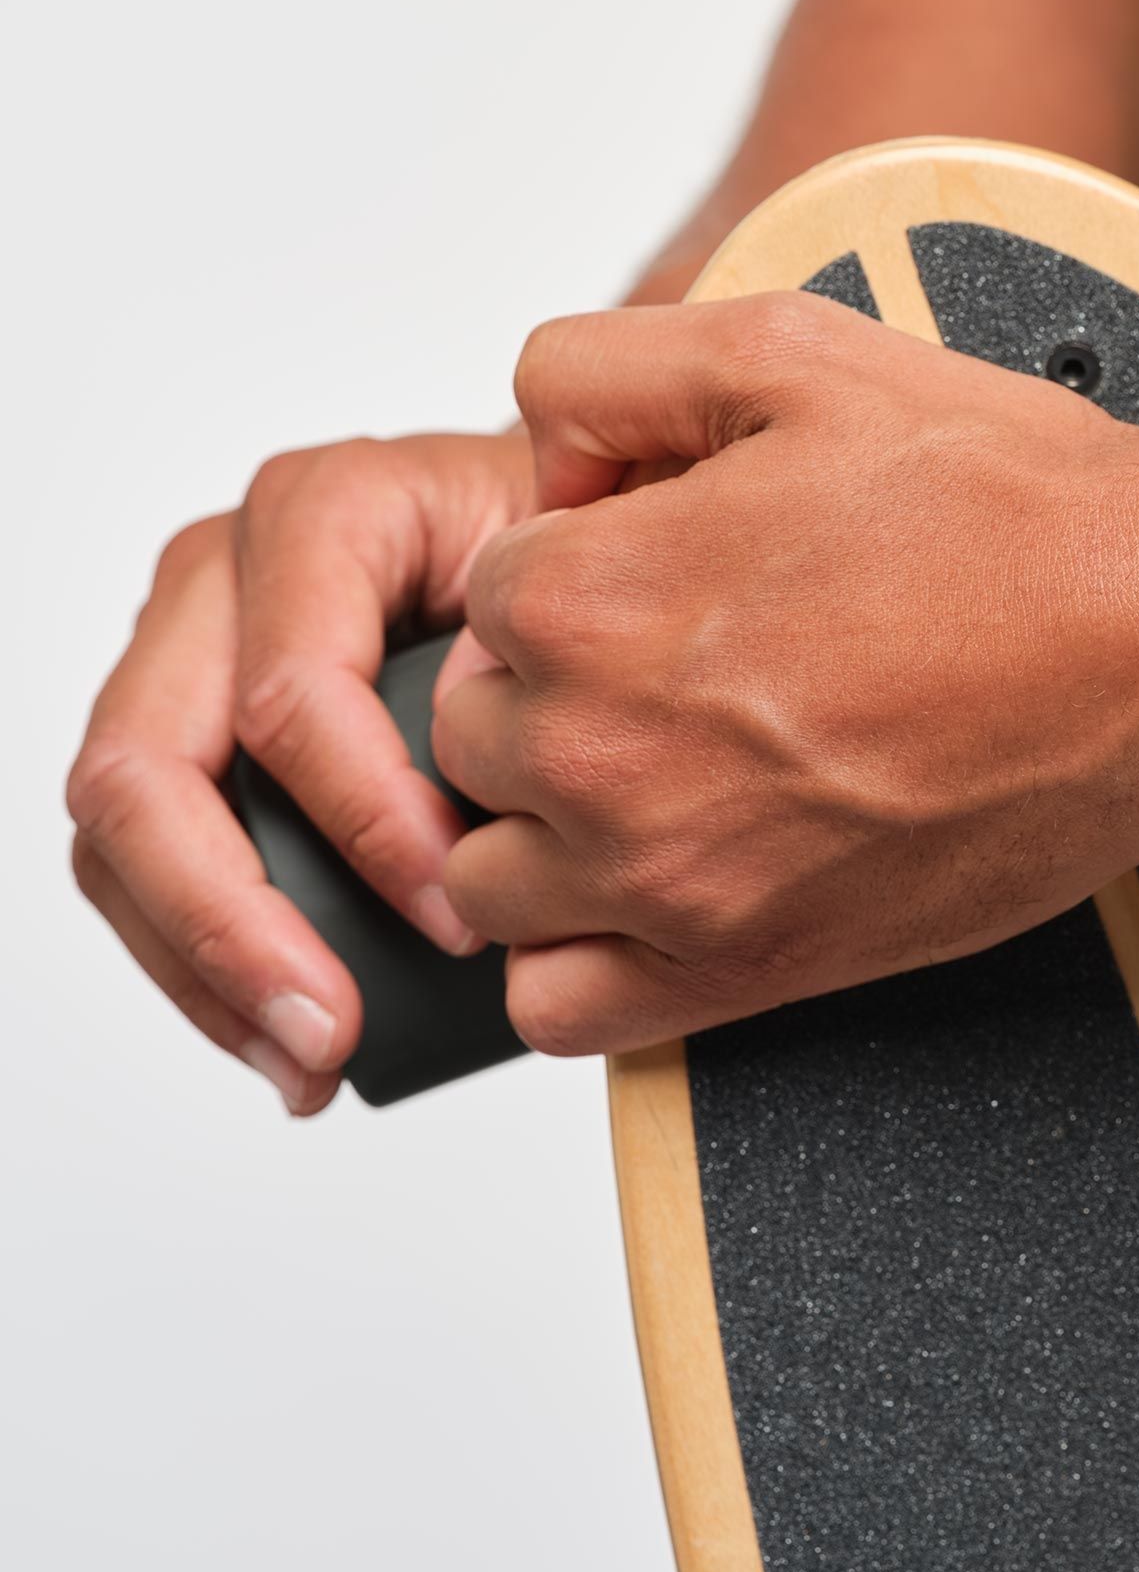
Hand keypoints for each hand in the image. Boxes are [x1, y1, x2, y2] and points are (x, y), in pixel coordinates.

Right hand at [68, 432, 535, 1111]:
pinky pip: (138, 858)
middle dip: (234, 920)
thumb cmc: (580, 556)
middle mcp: (225, 575)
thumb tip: (488, 818)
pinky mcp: (185, 733)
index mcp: (323, 512)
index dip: (366, 820)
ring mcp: (186, 653)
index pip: (293, 690)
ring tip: (309, 1059)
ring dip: (204, 964)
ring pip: (121, 827)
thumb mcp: (585, 571)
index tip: (462, 914)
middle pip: (153, 764)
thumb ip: (539, 644)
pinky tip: (284, 1036)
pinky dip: (202, 961)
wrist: (570, 545)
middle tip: (331, 1030)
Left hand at [431, 294, 1138, 1056]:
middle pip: (469, 734)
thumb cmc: (1009, 510)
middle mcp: (603, 751)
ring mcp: (670, 877)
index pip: (482, 596)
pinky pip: (561, 1008)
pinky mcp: (744, 968)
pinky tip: (644, 890)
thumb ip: (605, 371)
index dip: (573, 562)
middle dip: (548, 685)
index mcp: (594, 596)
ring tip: (649, 772)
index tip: (654, 565)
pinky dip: (575, 957)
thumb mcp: (795, 350)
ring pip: (487, 875)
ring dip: (541, 822)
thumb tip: (538, 451)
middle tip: (667, 659)